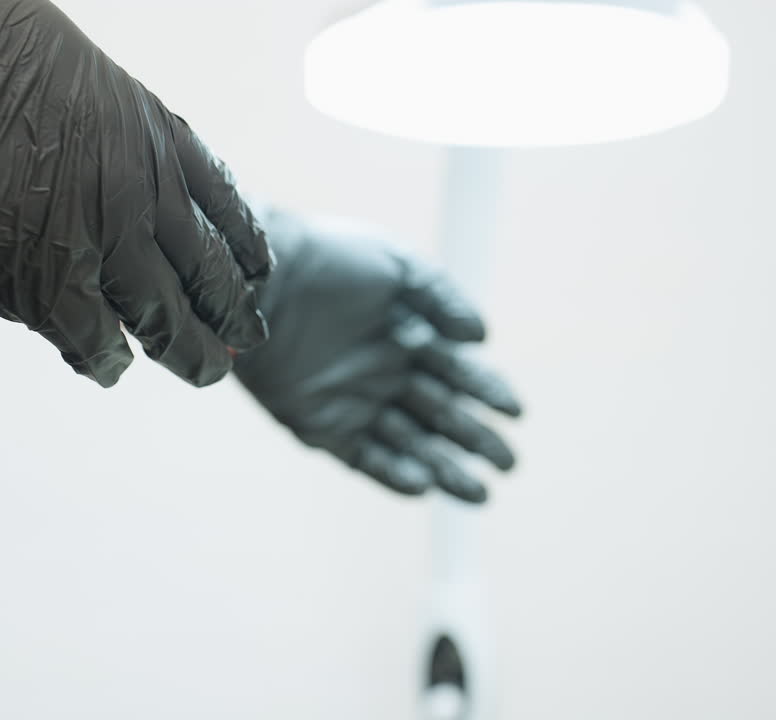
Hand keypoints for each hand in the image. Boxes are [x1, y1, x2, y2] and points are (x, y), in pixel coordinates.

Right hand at [0, 0, 271, 387]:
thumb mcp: (72, 73)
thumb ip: (97, 126)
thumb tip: (87, 153)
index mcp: (151, 134)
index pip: (221, 201)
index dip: (242, 240)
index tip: (258, 267)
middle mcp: (144, 196)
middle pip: (208, 271)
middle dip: (232, 309)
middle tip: (247, 335)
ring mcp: (103, 246)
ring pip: (168, 320)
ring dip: (191, 352)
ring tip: (208, 371)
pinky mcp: (48, 288)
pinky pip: (95, 343)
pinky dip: (103, 361)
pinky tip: (108, 368)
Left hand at [234, 205, 520, 502]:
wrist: (261, 276)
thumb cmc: (329, 259)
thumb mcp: (395, 264)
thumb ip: (441, 296)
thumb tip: (482, 339)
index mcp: (408, 336)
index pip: (459, 373)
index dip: (488, 393)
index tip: (515, 412)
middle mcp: (385, 374)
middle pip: (441, 416)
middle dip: (476, 440)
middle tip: (509, 464)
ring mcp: (353, 402)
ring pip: (410, 444)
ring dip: (445, 468)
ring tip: (478, 493)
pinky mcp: (319, 425)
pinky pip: (364, 457)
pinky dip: (393, 473)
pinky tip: (423, 484)